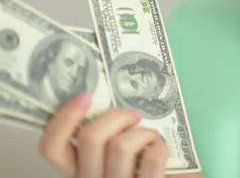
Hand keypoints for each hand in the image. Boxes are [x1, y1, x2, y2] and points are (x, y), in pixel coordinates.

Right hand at [38, 92, 168, 177]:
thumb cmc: (145, 166)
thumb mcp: (116, 154)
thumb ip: (106, 135)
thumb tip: (107, 99)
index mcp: (79, 170)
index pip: (51, 147)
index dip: (64, 118)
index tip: (84, 96)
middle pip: (89, 138)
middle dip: (116, 116)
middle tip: (134, 116)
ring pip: (120, 146)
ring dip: (142, 133)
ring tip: (152, 137)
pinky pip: (151, 159)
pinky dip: (160, 147)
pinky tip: (161, 151)